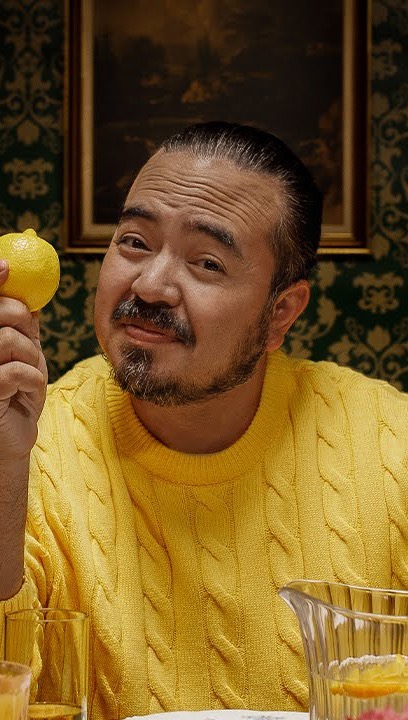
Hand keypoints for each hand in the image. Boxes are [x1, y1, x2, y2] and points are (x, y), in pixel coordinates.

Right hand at [0, 261, 47, 461]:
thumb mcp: (24, 355)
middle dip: (19, 318)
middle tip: (28, 336)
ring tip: (29, 372)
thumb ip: (21, 326)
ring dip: (30, 355)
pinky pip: (13, 371)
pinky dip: (31, 378)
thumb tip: (28, 294)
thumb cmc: (16, 395)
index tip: (7, 267)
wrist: (13, 439)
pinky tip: (28, 390)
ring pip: (6, 340)